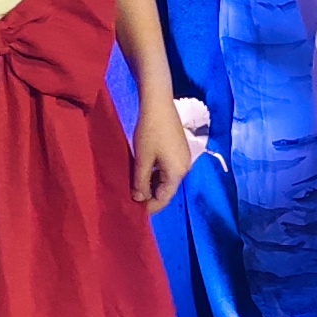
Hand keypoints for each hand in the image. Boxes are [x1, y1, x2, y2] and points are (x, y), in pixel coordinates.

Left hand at [131, 95, 194, 212]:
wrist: (159, 104)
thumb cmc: (150, 132)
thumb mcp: (142, 159)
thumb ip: (141, 182)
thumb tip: (139, 199)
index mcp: (177, 173)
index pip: (164, 198)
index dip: (150, 207)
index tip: (135, 212)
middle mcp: (184, 168)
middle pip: (167, 190)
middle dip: (150, 196)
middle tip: (132, 200)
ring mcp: (183, 159)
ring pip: (167, 180)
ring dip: (152, 185)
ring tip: (135, 188)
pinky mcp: (179, 150)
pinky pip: (168, 170)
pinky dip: (156, 175)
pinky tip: (144, 173)